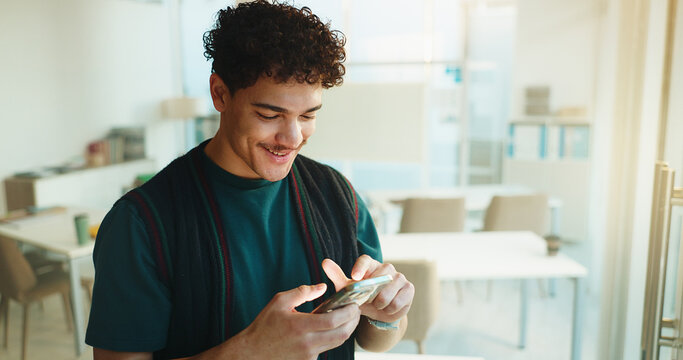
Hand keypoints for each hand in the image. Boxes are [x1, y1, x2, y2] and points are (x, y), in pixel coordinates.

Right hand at [239, 283, 360, 359]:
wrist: (252, 353)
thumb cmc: (264, 326)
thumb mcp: (279, 302)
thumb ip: (302, 292)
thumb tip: (323, 287)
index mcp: (301, 326)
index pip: (334, 320)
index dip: (349, 312)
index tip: (353, 304)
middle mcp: (308, 343)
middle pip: (342, 334)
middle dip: (353, 321)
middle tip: (356, 310)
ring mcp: (309, 355)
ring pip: (337, 343)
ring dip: (346, 330)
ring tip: (348, 317)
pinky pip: (327, 348)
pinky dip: (333, 338)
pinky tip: (332, 328)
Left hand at [322, 256, 413, 322]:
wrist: (378, 312)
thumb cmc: (361, 297)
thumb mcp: (348, 289)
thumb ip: (337, 276)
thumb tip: (325, 262)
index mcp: (370, 265)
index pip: (366, 260)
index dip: (361, 267)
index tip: (355, 277)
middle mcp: (386, 268)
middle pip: (380, 275)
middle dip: (372, 293)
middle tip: (368, 300)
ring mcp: (400, 277)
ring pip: (389, 291)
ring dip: (380, 303)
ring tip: (377, 305)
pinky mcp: (409, 288)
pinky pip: (398, 301)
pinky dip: (390, 309)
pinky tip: (387, 308)